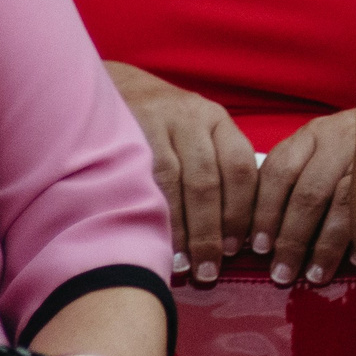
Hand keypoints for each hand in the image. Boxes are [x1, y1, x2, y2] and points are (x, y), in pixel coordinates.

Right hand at [104, 61, 255, 282]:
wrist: (115, 86)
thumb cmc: (163, 127)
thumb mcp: (196, 136)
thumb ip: (215, 172)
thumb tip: (231, 239)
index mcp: (217, 121)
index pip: (240, 168)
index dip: (241, 212)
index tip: (239, 249)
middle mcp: (191, 116)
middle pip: (207, 180)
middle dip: (210, 231)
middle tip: (209, 269)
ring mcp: (157, 120)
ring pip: (174, 181)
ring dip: (179, 227)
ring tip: (182, 263)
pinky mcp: (126, 128)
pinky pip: (142, 175)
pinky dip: (150, 209)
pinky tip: (152, 235)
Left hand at [253, 108, 355, 286]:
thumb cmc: (351, 149)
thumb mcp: (319, 150)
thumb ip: (293, 180)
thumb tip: (263, 236)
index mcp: (311, 135)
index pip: (278, 171)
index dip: (265, 212)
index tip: (258, 247)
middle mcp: (339, 140)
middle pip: (309, 192)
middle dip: (292, 238)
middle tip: (282, 273)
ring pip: (343, 203)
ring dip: (325, 245)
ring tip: (315, 275)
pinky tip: (353, 260)